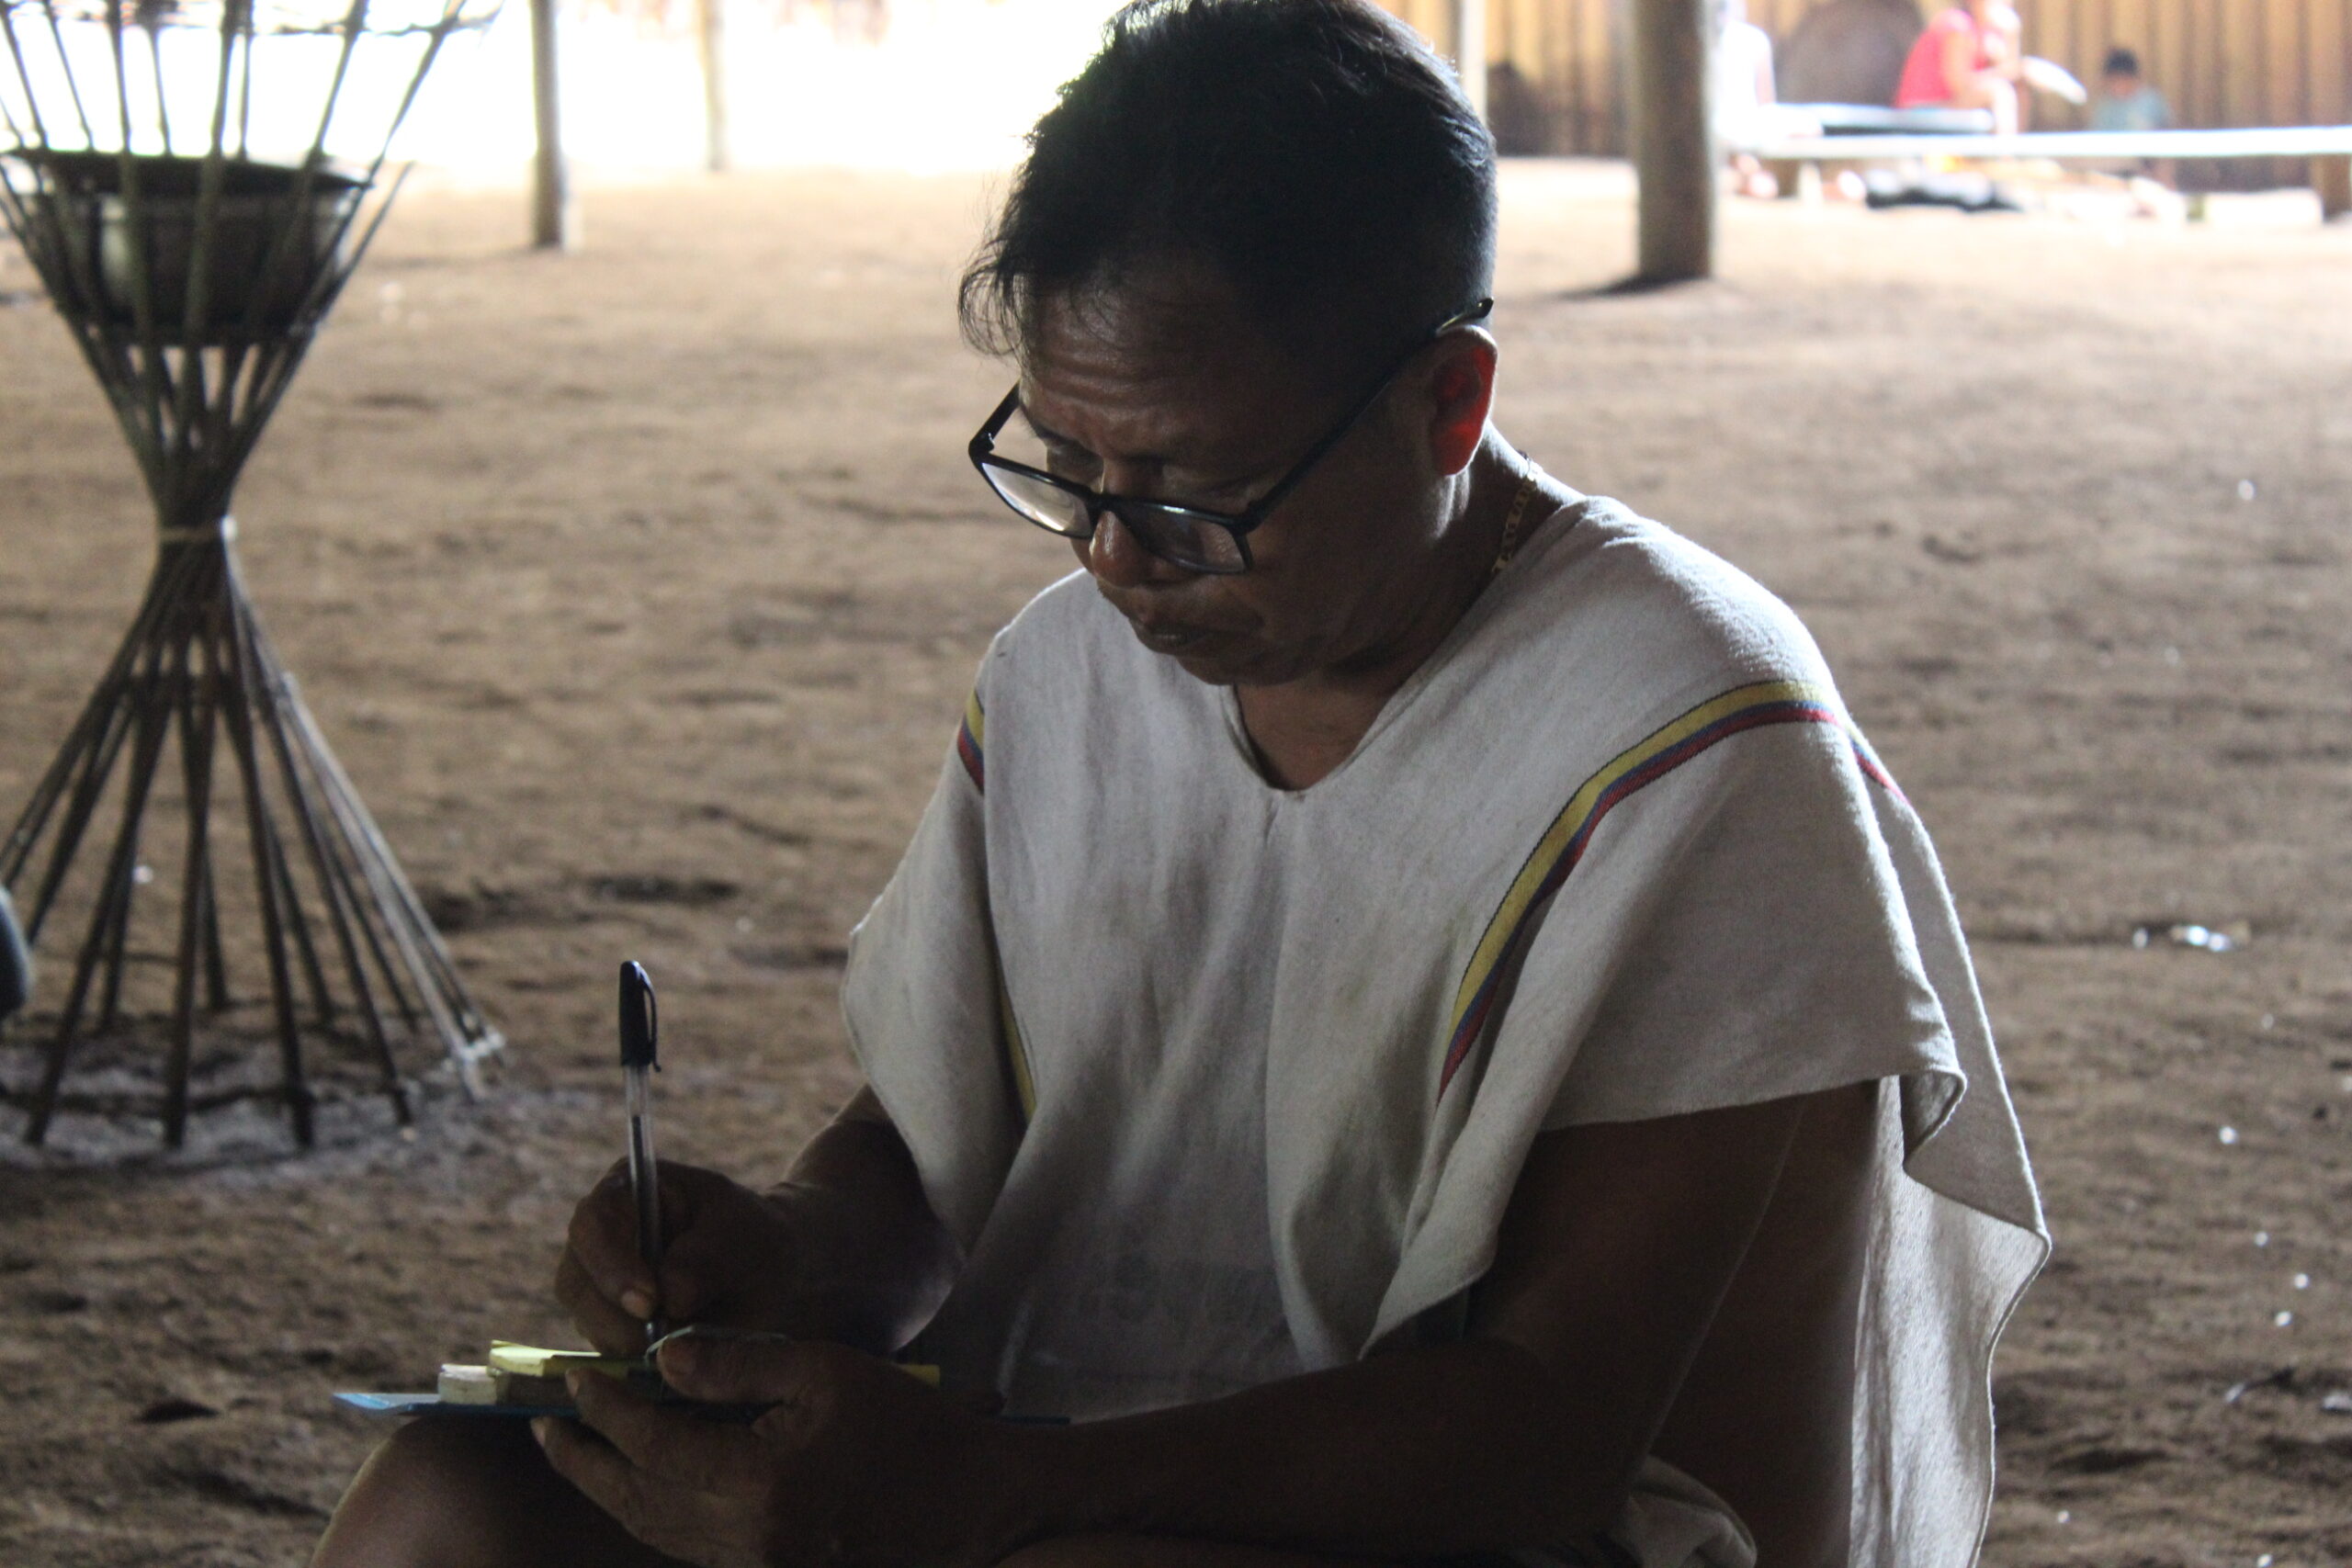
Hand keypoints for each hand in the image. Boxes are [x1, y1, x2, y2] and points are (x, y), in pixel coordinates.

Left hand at [535, 1333, 1028, 1567]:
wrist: (969, 1504)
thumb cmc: (906, 1426)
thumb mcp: (824, 1370)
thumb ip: (737, 1362)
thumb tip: (660, 1360)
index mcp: (755, 1480)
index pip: (650, 1442)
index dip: (606, 1407)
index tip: (578, 1374)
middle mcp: (743, 1535)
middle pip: (634, 1498)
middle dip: (582, 1459)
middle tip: (544, 1424)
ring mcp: (754, 1563)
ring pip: (652, 1530)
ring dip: (608, 1488)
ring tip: (576, 1451)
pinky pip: (684, 1545)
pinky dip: (648, 1511)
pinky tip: (641, 1483)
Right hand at [557, 1160, 804, 1353]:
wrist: (772, 1282)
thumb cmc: (754, 1243)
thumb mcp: (743, 1240)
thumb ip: (706, 1261)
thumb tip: (669, 1297)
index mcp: (627, 1192)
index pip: (594, 1223)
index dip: (612, 1264)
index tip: (650, 1303)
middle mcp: (600, 1239)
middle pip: (576, 1281)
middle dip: (618, 1317)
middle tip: (665, 1339)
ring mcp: (597, 1286)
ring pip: (588, 1323)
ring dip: (631, 1343)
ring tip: (685, 1342)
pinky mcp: (607, 1329)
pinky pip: (606, 1352)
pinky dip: (638, 1360)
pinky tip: (677, 1355)